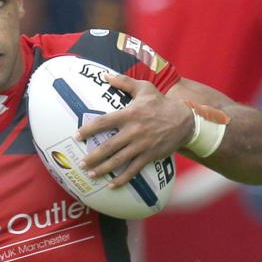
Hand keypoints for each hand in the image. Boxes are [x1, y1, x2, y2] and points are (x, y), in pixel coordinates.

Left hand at [78, 72, 193, 187]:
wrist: (184, 120)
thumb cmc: (161, 103)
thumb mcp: (144, 88)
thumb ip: (123, 82)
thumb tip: (104, 75)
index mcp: (129, 114)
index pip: (103, 122)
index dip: (88, 130)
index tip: (76, 136)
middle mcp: (133, 131)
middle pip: (108, 147)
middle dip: (93, 157)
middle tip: (81, 163)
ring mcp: (141, 145)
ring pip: (118, 160)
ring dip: (103, 169)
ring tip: (91, 174)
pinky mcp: (149, 156)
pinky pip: (133, 169)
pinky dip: (122, 179)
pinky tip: (112, 185)